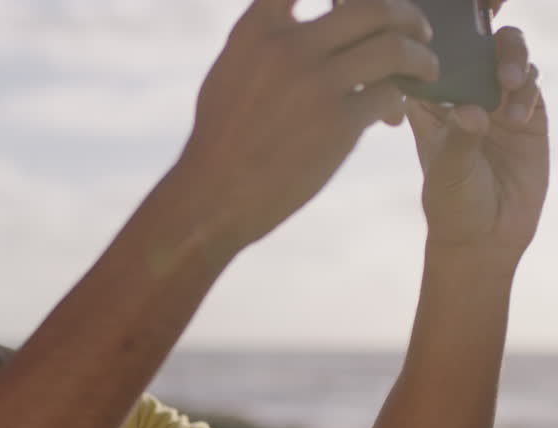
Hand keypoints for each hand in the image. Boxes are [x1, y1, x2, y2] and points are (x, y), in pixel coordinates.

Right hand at [175, 0, 437, 249]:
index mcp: (258, 30)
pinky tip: (394, 114)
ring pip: (394, 47)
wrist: (215, 194)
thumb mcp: (228, 70)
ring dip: (420, 56)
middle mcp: (289, 47)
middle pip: (372, 6)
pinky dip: (400, 100)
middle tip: (418, 30)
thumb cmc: (221, 138)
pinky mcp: (339, 121)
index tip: (365, 3)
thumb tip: (291, 12)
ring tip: (426, 68)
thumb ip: (262, 35)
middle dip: (406, 15)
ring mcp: (316, 83)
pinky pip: (390, 94)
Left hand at [408, 25, 548, 261]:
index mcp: (428, 104)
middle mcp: (462, 96)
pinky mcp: (528, 115)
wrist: (488, 234)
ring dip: (511, 62)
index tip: (446, 41)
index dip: (438, 42)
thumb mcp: (450, 171)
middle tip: (494, 63)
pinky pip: (532, 85)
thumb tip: (470, 110)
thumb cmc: (454, 202)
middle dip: (487, 42)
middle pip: (476, 47)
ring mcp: (496, 102)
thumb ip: (459, 137)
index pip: (430, 59)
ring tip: (508, 86)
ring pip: (507, 57)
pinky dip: (527, 91)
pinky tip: (518, 115)